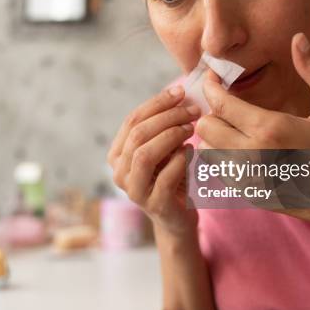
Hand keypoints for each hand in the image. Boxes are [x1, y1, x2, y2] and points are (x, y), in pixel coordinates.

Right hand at [109, 87, 200, 237]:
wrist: (178, 218)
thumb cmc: (171, 176)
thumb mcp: (163, 148)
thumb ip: (162, 126)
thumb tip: (177, 92)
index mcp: (117, 154)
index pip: (132, 120)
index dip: (156, 103)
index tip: (180, 92)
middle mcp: (119, 172)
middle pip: (138, 134)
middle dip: (167, 117)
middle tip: (192, 110)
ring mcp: (134, 191)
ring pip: (145, 154)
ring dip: (171, 136)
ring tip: (191, 128)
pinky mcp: (154, 205)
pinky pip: (166, 177)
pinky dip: (180, 159)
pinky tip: (191, 150)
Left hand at [195, 33, 309, 228]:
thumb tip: (298, 38)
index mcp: (271, 130)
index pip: (220, 104)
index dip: (211, 87)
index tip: (213, 77)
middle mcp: (253, 157)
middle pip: (205, 127)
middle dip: (212, 111)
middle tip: (228, 104)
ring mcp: (248, 180)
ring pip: (207, 151)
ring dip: (215, 135)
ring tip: (235, 126)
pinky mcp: (248, 195)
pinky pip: (218, 172)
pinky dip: (221, 157)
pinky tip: (242, 149)